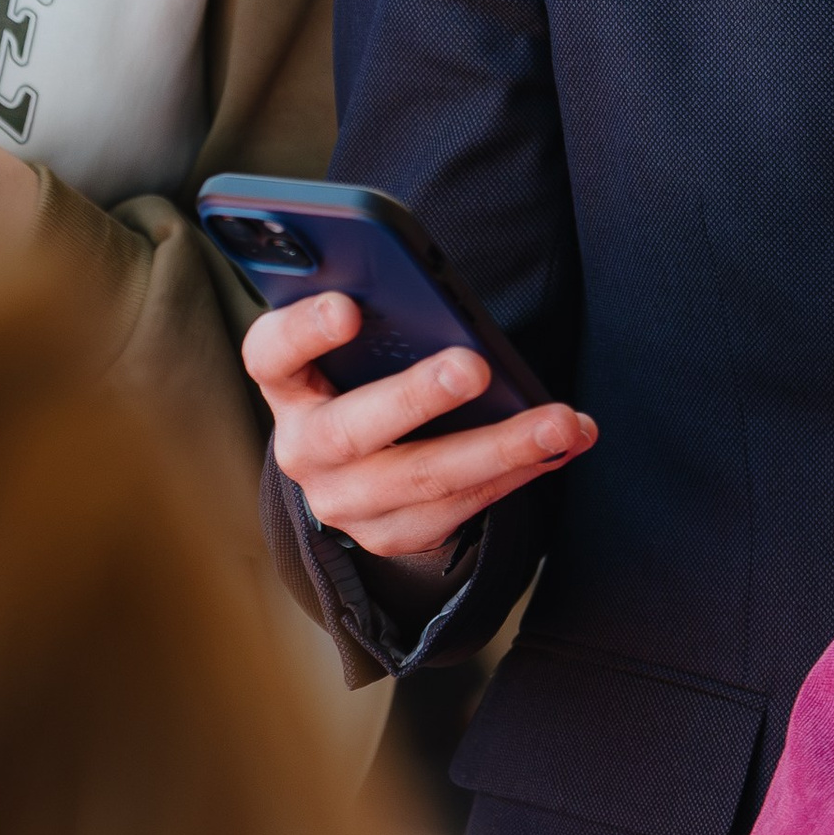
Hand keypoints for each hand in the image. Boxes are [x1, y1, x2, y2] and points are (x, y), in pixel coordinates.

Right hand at [245, 286, 595, 560]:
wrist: (357, 465)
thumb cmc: (367, 372)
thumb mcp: (359, 343)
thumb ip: (385, 318)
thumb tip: (443, 300)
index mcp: (286, 381)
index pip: (272, 352)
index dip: (305, 330)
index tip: (348, 307)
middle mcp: (303, 447)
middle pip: (352, 427)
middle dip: (417, 396)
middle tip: (475, 366)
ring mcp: (342, 500)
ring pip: (423, 478)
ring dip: (502, 448)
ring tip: (561, 422)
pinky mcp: (390, 534)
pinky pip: (458, 509)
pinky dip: (519, 474)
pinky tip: (561, 446)